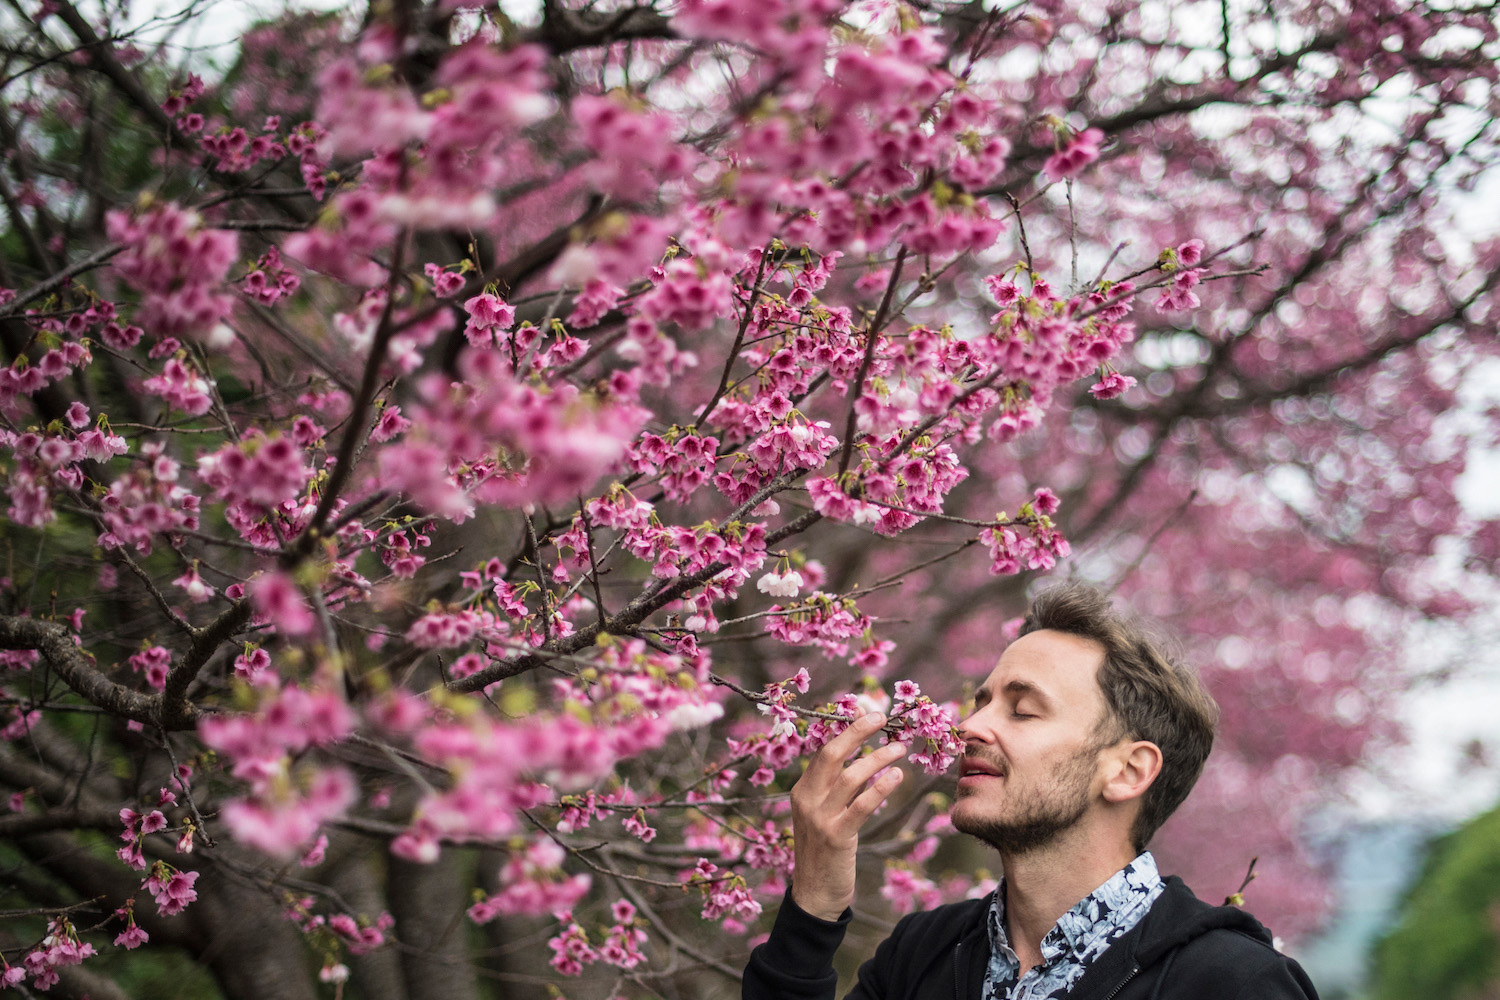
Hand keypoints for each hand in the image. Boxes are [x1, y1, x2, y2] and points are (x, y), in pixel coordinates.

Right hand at [788, 712, 906, 920]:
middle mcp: (806, 799)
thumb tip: (861, 759)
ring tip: (900, 748)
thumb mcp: (822, 815)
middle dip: (856, 731)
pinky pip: (861, 805)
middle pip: (830, 754)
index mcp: (801, 790)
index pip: (823, 751)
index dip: (846, 729)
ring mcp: (819, 818)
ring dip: (877, 758)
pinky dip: (880, 787)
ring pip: (849, 776)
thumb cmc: (824, 851)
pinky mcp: (836, 836)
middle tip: (881, 717)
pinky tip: (896, 776)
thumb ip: (836, 789)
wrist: (814, 894)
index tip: (867, 712)